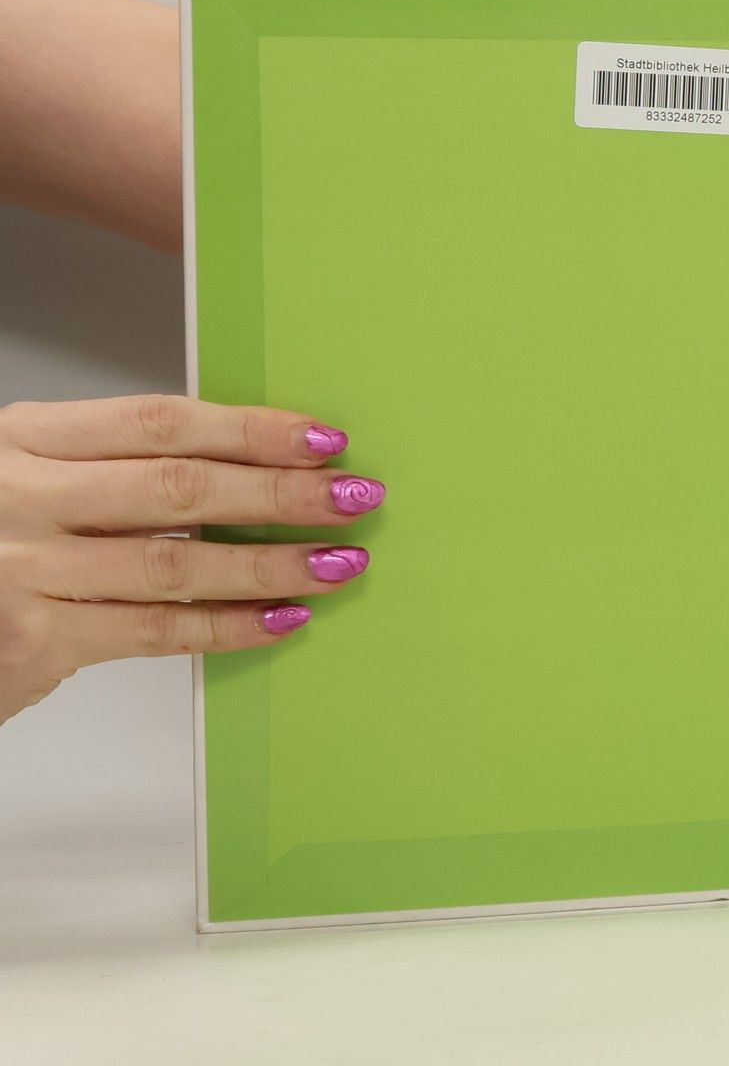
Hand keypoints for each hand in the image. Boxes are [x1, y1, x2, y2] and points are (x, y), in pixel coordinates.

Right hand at [0, 395, 384, 727]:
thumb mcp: (26, 479)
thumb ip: (108, 472)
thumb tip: (241, 468)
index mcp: (23, 439)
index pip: (159, 423)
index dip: (249, 429)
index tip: (323, 437)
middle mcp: (19, 497)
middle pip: (179, 489)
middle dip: (281, 494)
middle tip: (357, 497)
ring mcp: (23, 571)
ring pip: (178, 565)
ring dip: (272, 565)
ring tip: (339, 561)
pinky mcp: (33, 642)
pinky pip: (155, 631)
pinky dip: (229, 627)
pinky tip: (284, 618)